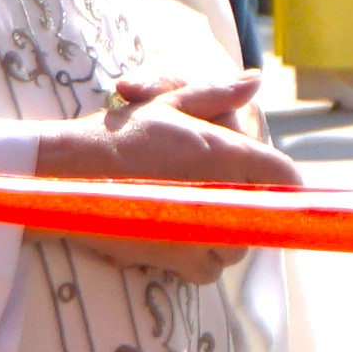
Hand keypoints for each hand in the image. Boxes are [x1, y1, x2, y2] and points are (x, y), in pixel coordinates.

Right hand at [36, 77, 293, 279]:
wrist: (65, 174)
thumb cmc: (119, 134)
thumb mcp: (168, 104)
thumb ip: (217, 95)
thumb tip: (255, 80)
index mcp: (229, 156)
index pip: (286, 177)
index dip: (282, 180)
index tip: (266, 181)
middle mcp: (224, 198)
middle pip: (262, 214)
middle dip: (246, 205)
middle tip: (216, 191)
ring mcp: (203, 233)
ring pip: (238, 246)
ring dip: (225, 234)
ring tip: (195, 212)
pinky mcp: (178, 259)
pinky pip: (209, 270)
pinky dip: (201, 259)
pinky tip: (180, 237)